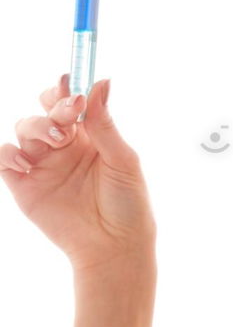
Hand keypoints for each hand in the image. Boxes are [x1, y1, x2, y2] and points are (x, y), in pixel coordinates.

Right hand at [0, 74, 156, 326]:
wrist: (114, 245)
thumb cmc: (127, 203)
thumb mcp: (122, 160)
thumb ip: (105, 124)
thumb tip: (103, 81)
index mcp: (91, 135)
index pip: (72, 101)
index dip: (68, 88)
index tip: (72, 84)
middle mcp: (65, 145)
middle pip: (45, 109)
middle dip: (53, 105)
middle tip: (69, 116)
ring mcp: (43, 163)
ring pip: (25, 127)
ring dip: (37, 127)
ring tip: (57, 142)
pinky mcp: (25, 185)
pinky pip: (5, 158)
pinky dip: (8, 154)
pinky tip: (25, 162)